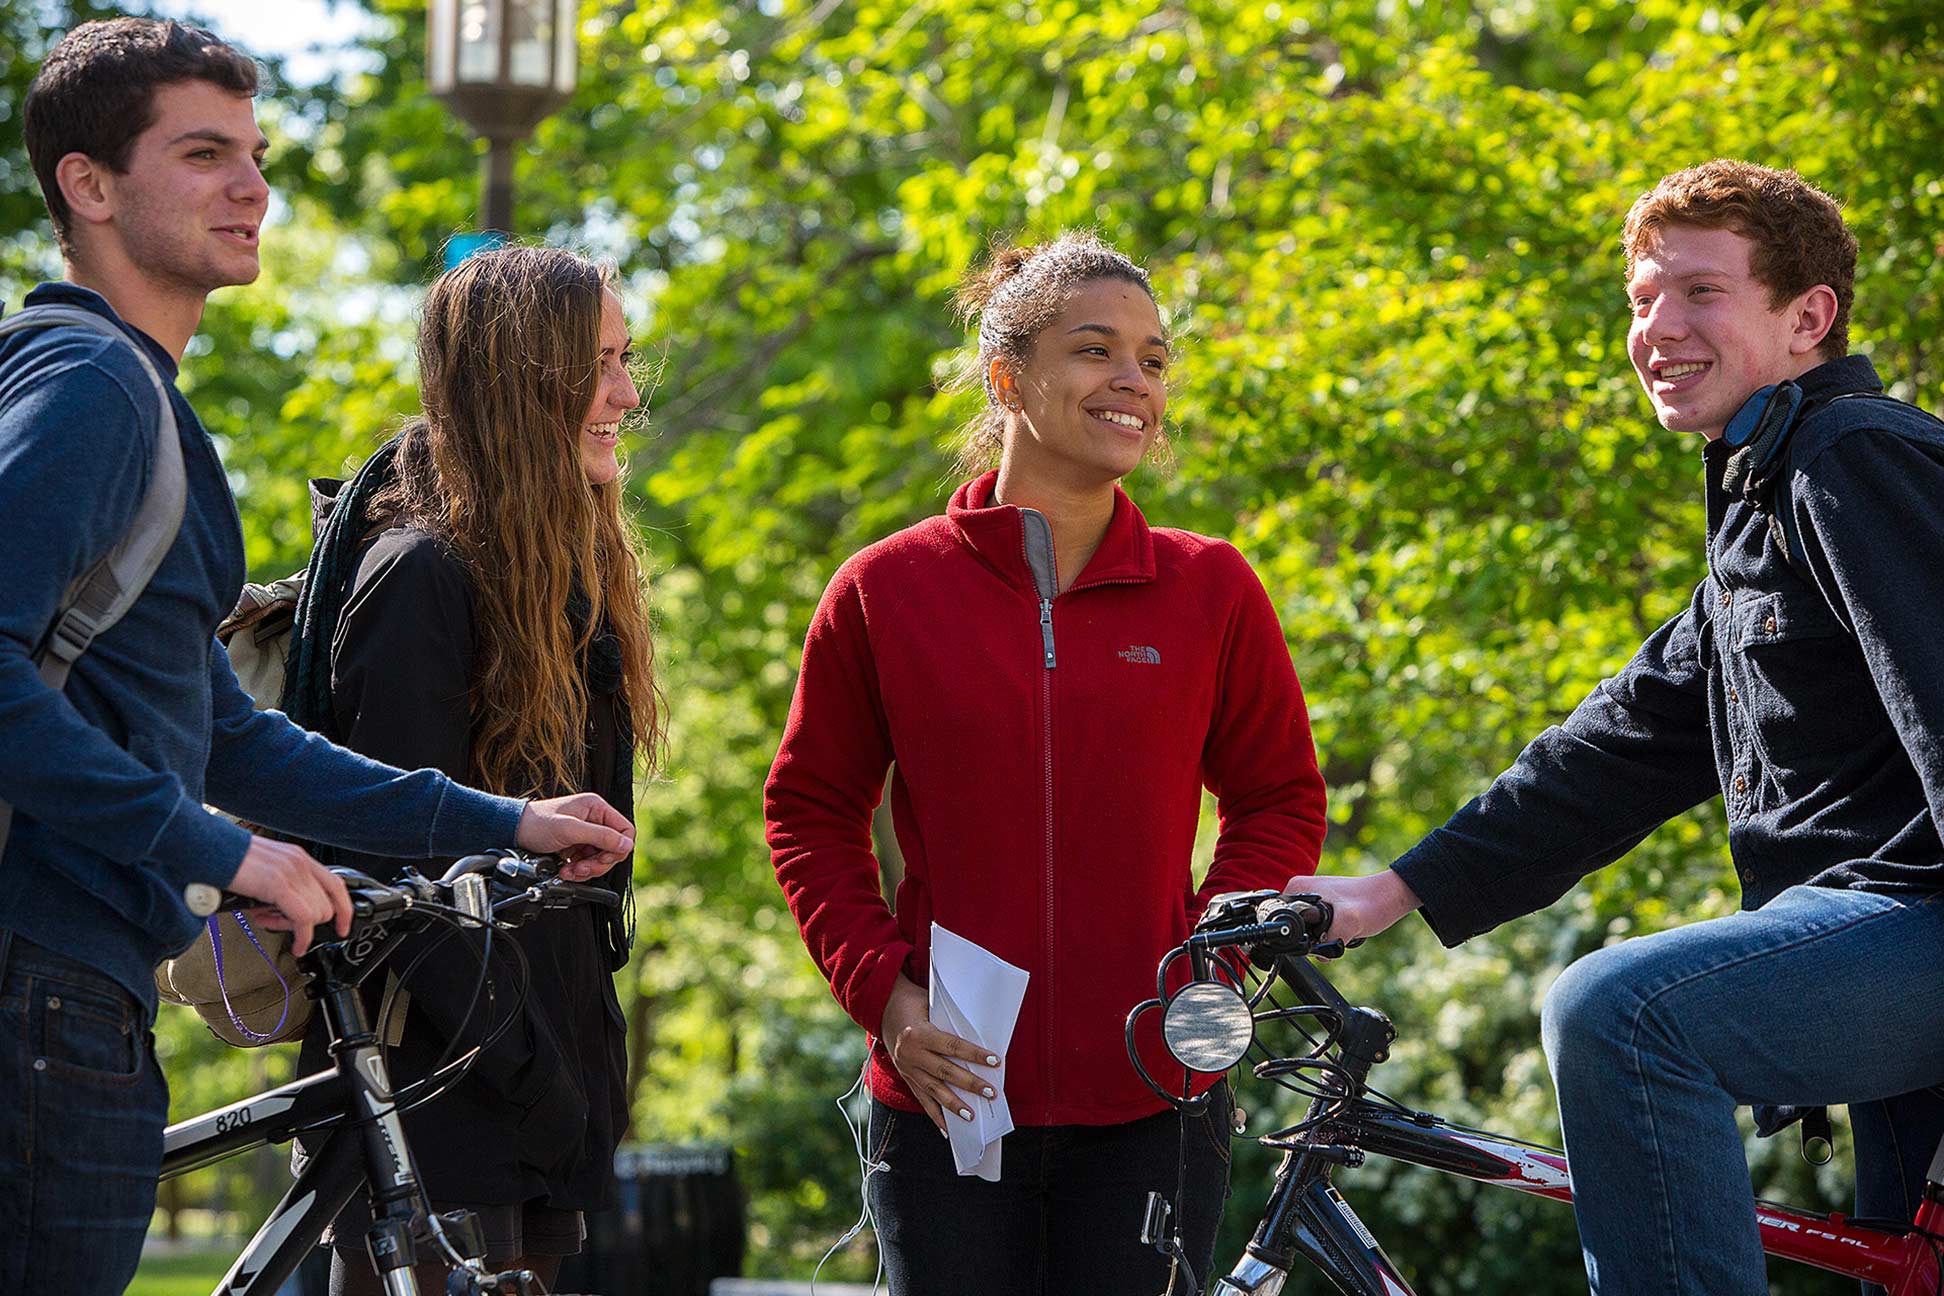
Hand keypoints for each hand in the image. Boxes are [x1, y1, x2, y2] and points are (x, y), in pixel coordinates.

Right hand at [226, 836, 352, 956]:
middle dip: (307, 923)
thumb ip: (280, 888)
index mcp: (297, 857)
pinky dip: (303, 938)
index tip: (344, 927)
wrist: (203, 849)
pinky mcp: (279, 884)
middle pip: (327, 905)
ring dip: (295, 927)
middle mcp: (299, 863)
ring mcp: (292, 872)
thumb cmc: (225, 862)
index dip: (344, 909)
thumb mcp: (263, 872)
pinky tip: (296, 945)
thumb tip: (283, 913)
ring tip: (267, 920)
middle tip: (277, 922)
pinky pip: (305, 919)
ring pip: (317, 914)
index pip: (336, 884)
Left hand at [515, 793, 634, 880]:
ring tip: (570, 871)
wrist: (512, 832)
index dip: (618, 847)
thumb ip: (601, 836)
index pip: (625, 830)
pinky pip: (587, 863)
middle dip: (598, 863)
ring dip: (586, 869)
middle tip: (582, 868)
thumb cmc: (537, 823)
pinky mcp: (576, 847)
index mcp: (597, 808)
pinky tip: (566, 870)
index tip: (604, 858)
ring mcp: (585, 834)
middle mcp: (594, 819)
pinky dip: (578, 871)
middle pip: (613, 848)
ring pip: (600, 859)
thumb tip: (626, 845)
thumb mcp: (571, 829)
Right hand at [878, 974, 1000, 1134]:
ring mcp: (907, 1068)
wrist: (882, 1007)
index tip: (995, 1061)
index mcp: (919, 1033)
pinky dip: (935, 1116)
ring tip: (971, 1117)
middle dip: (970, 1084)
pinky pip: (922, 1099)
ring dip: (954, 1105)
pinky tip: (948, 1130)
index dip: (975, 1054)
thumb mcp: (930, 1003)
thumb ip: (949, 1019)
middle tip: (991, 1093)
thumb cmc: (913, 1002)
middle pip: (945, 1071)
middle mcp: (911, 1054)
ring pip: (933, 1090)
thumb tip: (980, 1034)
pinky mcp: (906, 1078)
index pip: (952, 1046)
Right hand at [1284, 869, 1422, 944]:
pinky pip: (1317, 931)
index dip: (1298, 936)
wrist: (1392, 897)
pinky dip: (1329, 937)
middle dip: (1313, 940)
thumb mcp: (1349, 920)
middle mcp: (1300, 892)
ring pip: (1307, 932)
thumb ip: (1331, 936)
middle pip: (1295, 928)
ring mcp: (1311, 900)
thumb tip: (1319, 954)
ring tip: (1344, 931)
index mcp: (1297, 888)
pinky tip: (1344, 932)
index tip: (1321, 939)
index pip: (1283, 918)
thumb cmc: (1373, 901)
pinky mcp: (1322, 909)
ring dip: (1323, 940)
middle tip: (1337, 935)